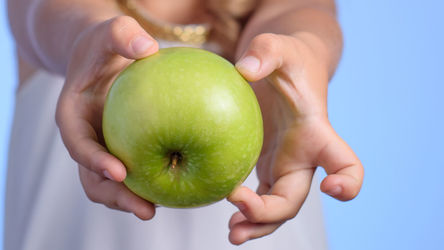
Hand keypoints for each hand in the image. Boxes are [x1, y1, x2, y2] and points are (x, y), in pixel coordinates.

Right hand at [56, 16, 158, 219]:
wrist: (107, 59)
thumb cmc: (106, 45)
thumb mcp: (110, 31)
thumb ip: (123, 35)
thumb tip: (148, 48)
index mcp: (73, 117)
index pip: (79, 144)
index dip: (95, 162)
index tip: (120, 172)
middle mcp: (86, 140)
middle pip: (93, 178)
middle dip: (116, 197)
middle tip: (145, 209)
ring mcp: (104, 150)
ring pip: (112, 185)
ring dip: (132, 200)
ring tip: (158, 210)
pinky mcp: (124, 152)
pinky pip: (136, 173)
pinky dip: (150, 184)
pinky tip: (179, 187)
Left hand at [227, 33, 363, 243]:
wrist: (283, 73)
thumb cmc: (289, 61)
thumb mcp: (280, 47)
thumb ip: (268, 51)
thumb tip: (245, 70)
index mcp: (316, 135)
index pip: (345, 163)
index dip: (348, 182)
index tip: (333, 189)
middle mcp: (302, 159)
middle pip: (294, 199)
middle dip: (270, 212)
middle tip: (238, 212)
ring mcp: (282, 167)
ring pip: (275, 208)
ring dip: (256, 225)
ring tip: (234, 234)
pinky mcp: (263, 168)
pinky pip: (256, 198)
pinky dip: (244, 211)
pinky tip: (225, 216)